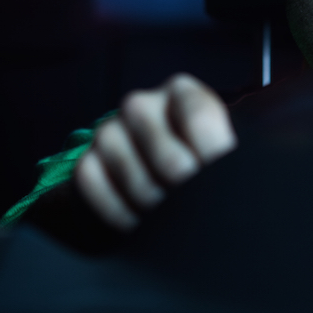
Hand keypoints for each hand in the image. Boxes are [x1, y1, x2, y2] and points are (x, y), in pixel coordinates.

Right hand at [73, 73, 235, 230]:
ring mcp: (109, 130)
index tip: (217, 179)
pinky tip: (136, 218)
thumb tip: (223, 170)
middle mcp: (141, 104)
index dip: (212, 159)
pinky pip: (98, 189)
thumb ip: (225, 152)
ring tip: (165, 213)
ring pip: (134, 178)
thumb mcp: (224, 149)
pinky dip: (119, 213)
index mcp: (182, 93)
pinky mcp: (87, 159)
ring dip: (153, 206)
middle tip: (191, 203)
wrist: (157, 181)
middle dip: (184, 193)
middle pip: (171, 161)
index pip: (200, 120)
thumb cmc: (200, 162)